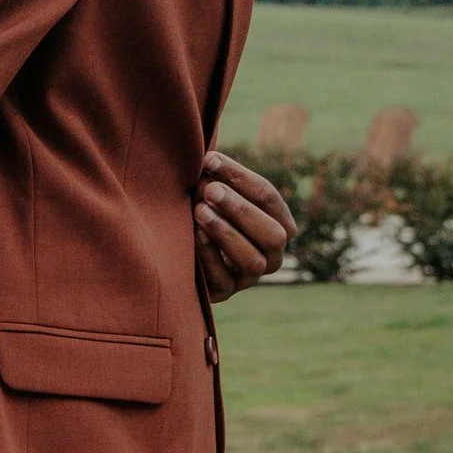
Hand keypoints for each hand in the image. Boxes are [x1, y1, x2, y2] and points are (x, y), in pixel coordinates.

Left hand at [195, 148, 290, 296]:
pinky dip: (211, 257)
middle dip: (241, 209)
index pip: (270, 199)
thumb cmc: (201, 212)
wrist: (176, 254)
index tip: (210, 160)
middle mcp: (272, 254)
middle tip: (209, 190)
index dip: (241, 178)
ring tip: (199, 211)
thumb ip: (217, 179)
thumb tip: (209, 159)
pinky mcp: (225, 293)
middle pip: (272, 234)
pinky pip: (224, 281)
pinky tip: (195, 236)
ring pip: (253, 261)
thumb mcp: (211, 194)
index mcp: (277, 223)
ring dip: (227, 233)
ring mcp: (250, 277)